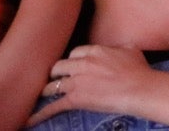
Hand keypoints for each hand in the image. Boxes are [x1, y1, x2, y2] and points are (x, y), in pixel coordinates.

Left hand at [33, 44, 152, 122]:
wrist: (139, 89)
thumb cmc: (139, 70)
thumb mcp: (130, 49)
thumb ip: (118, 47)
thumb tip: (117, 49)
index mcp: (95, 51)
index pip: (74, 53)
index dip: (72, 61)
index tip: (73, 66)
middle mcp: (82, 64)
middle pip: (58, 67)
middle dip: (57, 74)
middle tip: (58, 80)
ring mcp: (77, 82)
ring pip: (52, 85)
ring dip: (49, 91)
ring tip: (46, 95)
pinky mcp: (75, 99)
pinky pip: (53, 106)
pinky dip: (40, 114)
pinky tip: (30, 120)